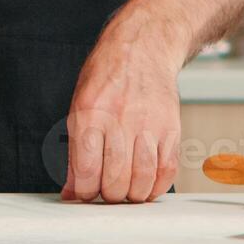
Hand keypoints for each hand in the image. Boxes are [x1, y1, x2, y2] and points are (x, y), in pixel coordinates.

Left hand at [61, 22, 183, 202]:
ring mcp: (148, 125)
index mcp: (90, 115)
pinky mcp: (171, 129)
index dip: (85, 193)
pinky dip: (156, 186)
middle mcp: (119, 121)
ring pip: (141, 180)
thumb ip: (75, 153)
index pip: (87, 170)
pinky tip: (146, 184)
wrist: (142, 48)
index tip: (86, 194)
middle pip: (115, 180)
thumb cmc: (106, 78)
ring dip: (132, 195)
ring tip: (125, 190)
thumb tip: (71, 192)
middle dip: (108, 196)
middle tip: (106, 192)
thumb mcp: (78, 108)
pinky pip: (167, 170)